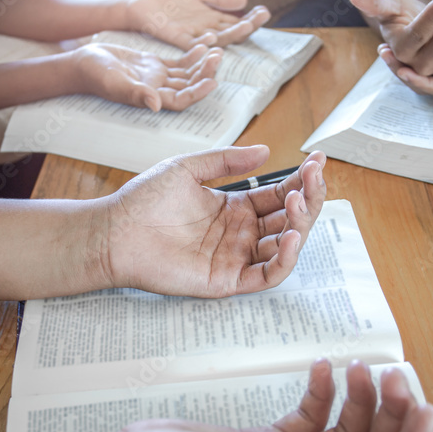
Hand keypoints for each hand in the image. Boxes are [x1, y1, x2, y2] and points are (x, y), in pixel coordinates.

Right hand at [75, 42, 222, 110]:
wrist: (84, 62)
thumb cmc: (95, 74)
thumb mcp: (115, 82)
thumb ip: (136, 93)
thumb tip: (156, 105)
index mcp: (151, 98)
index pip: (181, 100)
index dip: (198, 93)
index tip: (212, 81)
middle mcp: (158, 91)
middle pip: (188, 85)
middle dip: (204, 73)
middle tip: (218, 57)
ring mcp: (158, 78)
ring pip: (187, 74)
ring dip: (202, 63)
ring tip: (216, 50)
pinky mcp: (155, 65)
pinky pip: (179, 62)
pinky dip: (192, 54)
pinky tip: (204, 44)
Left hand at [99, 145, 326, 296]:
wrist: (115, 231)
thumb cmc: (144, 200)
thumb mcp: (188, 168)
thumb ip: (226, 161)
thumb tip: (264, 151)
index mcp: (234, 207)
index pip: (279, 195)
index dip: (302, 179)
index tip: (317, 159)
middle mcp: (240, 233)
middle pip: (289, 219)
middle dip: (308, 197)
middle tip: (315, 176)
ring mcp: (236, 258)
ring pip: (285, 246)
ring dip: (301, 224)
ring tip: (299, 201)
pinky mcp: (227, 281)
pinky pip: (267, 275)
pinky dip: (285, 258)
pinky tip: (291, 235)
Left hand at [126, 0, 271, 49]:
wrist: (141, 4)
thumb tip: (245, 1)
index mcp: (211, 18)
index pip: (236, 21)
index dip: (251, 18)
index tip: (265, 11)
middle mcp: (205, 30)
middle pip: (232, 31)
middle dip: (248, 25)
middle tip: (262, 18)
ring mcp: (193, 36)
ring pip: (217, 39)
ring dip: (232, 33)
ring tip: (246, 26)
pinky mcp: (177, 39)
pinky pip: (193, 44)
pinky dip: (203, 41)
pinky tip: (214, 36)